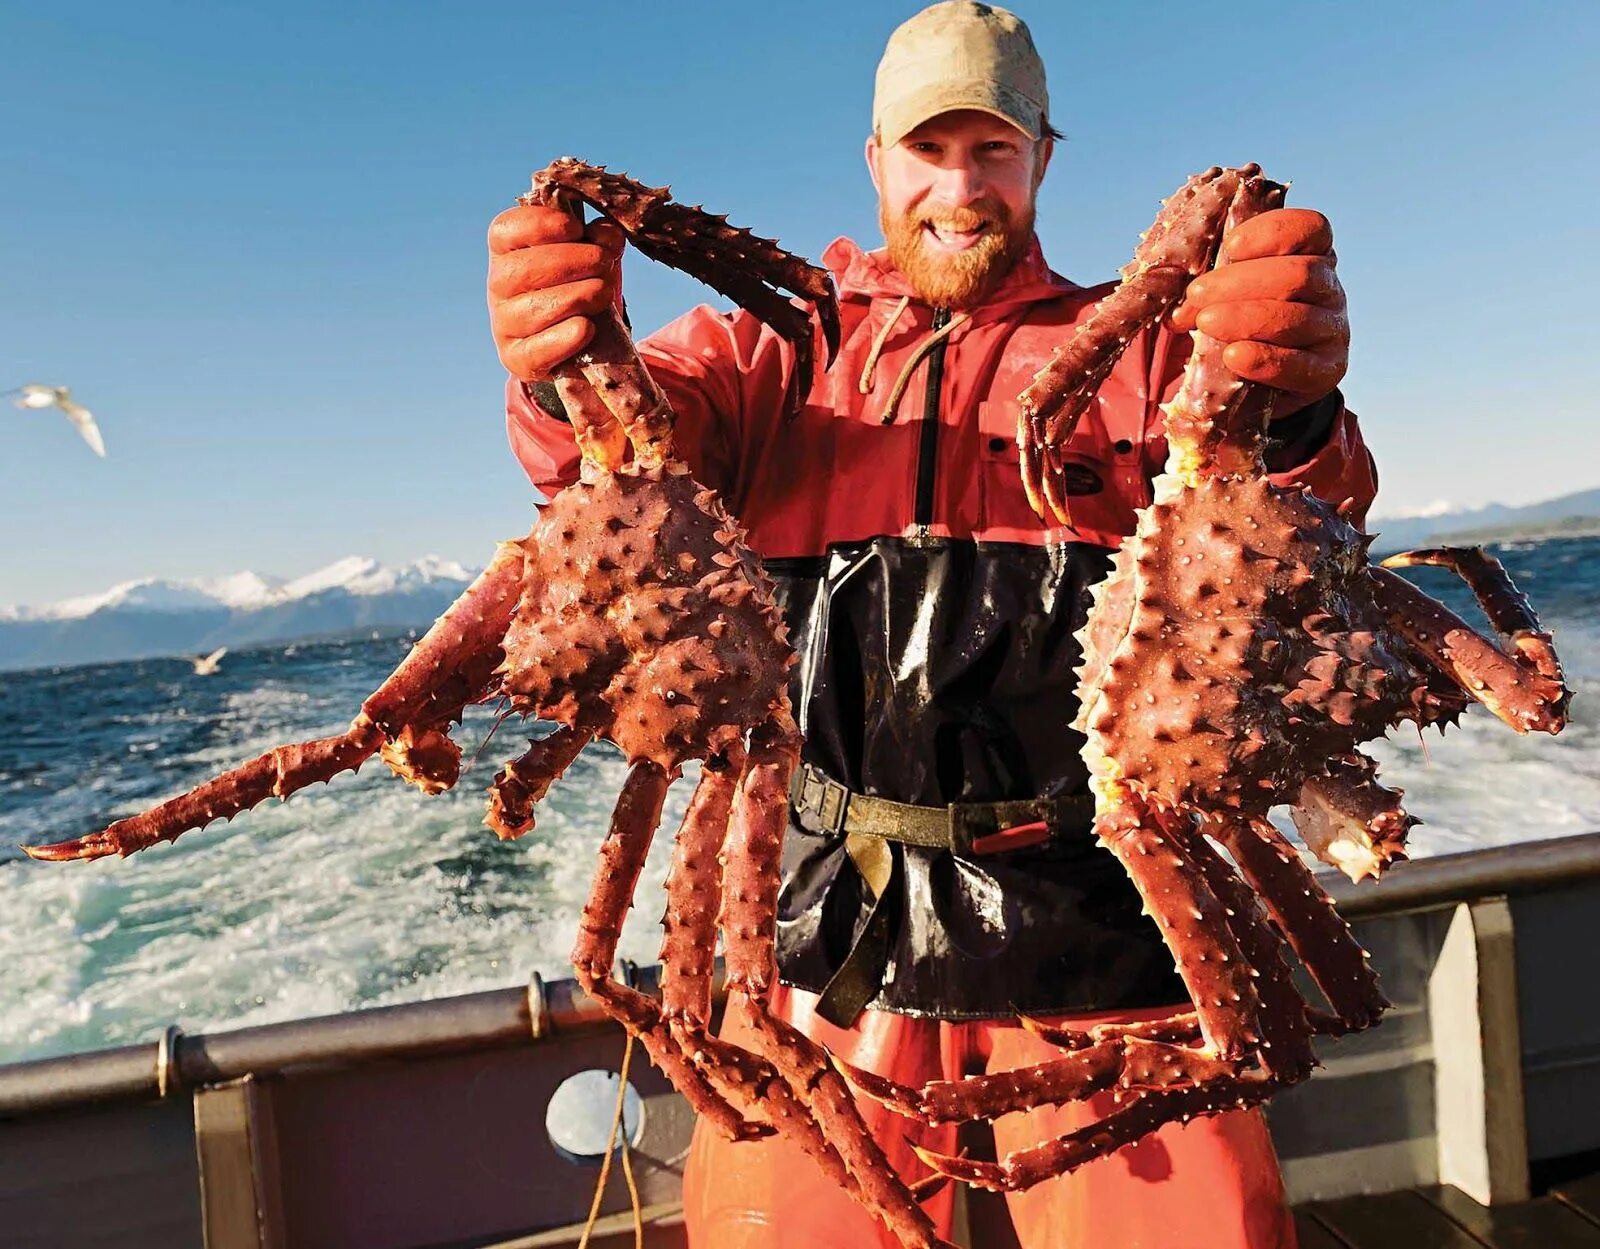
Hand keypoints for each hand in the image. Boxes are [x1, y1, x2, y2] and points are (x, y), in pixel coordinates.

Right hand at [488, 204, 623, 381]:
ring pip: (532, 308)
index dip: (540, 224)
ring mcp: (503, 324)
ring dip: (576, 297)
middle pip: (522, 268)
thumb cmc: (579, 286)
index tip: (576, 228)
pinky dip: (566, 338)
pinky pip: (537, 349)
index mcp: (506, 251)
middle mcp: (497, 286)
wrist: (578, 341)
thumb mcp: (591, 256)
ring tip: (602, 293)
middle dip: (571, 261)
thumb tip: (607, 235)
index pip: (504, 229)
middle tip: (602, 262)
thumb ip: (599, 240)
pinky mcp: (516, 358)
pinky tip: (587, 327)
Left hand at [1168, 207, 1348, 412]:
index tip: (1231, 246)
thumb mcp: (1222, 295)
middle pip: (1300, 273)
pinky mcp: (1326, 373)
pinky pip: (1302, 366)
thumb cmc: (1235, 325)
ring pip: (1299, 316)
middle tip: (1198, 293)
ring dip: (1247, 318)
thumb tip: (1184, 302)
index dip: (1273, 232)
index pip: (1311, 229)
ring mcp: (1332, 331)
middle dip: (1243, 281)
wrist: (1251, 385)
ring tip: (1206, 323)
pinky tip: (1233, 356)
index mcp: (1309, 257)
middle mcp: (1328, 290)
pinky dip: (1266, 360)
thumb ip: (1212, 284)